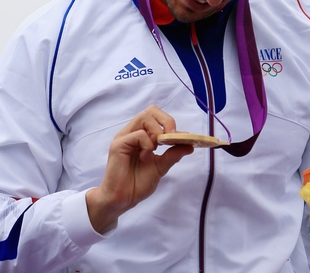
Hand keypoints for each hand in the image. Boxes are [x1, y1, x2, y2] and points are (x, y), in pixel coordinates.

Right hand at [85, 105, 193, 232]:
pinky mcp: (118, 144)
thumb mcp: (161, 167)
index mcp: (140, 135)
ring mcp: (124, 137)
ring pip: (144, 117)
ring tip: (156, 148)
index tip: (179, 138)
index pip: (155, 115)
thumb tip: (190, 144)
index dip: (169, 122)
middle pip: (150, 111)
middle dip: (166, 122)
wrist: (122, 200)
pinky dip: (148, 144)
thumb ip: (173, 154)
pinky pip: (138, 134)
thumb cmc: (137, 183)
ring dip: (157, 132)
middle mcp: (131, 132)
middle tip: (171, 138)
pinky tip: (145, 157)